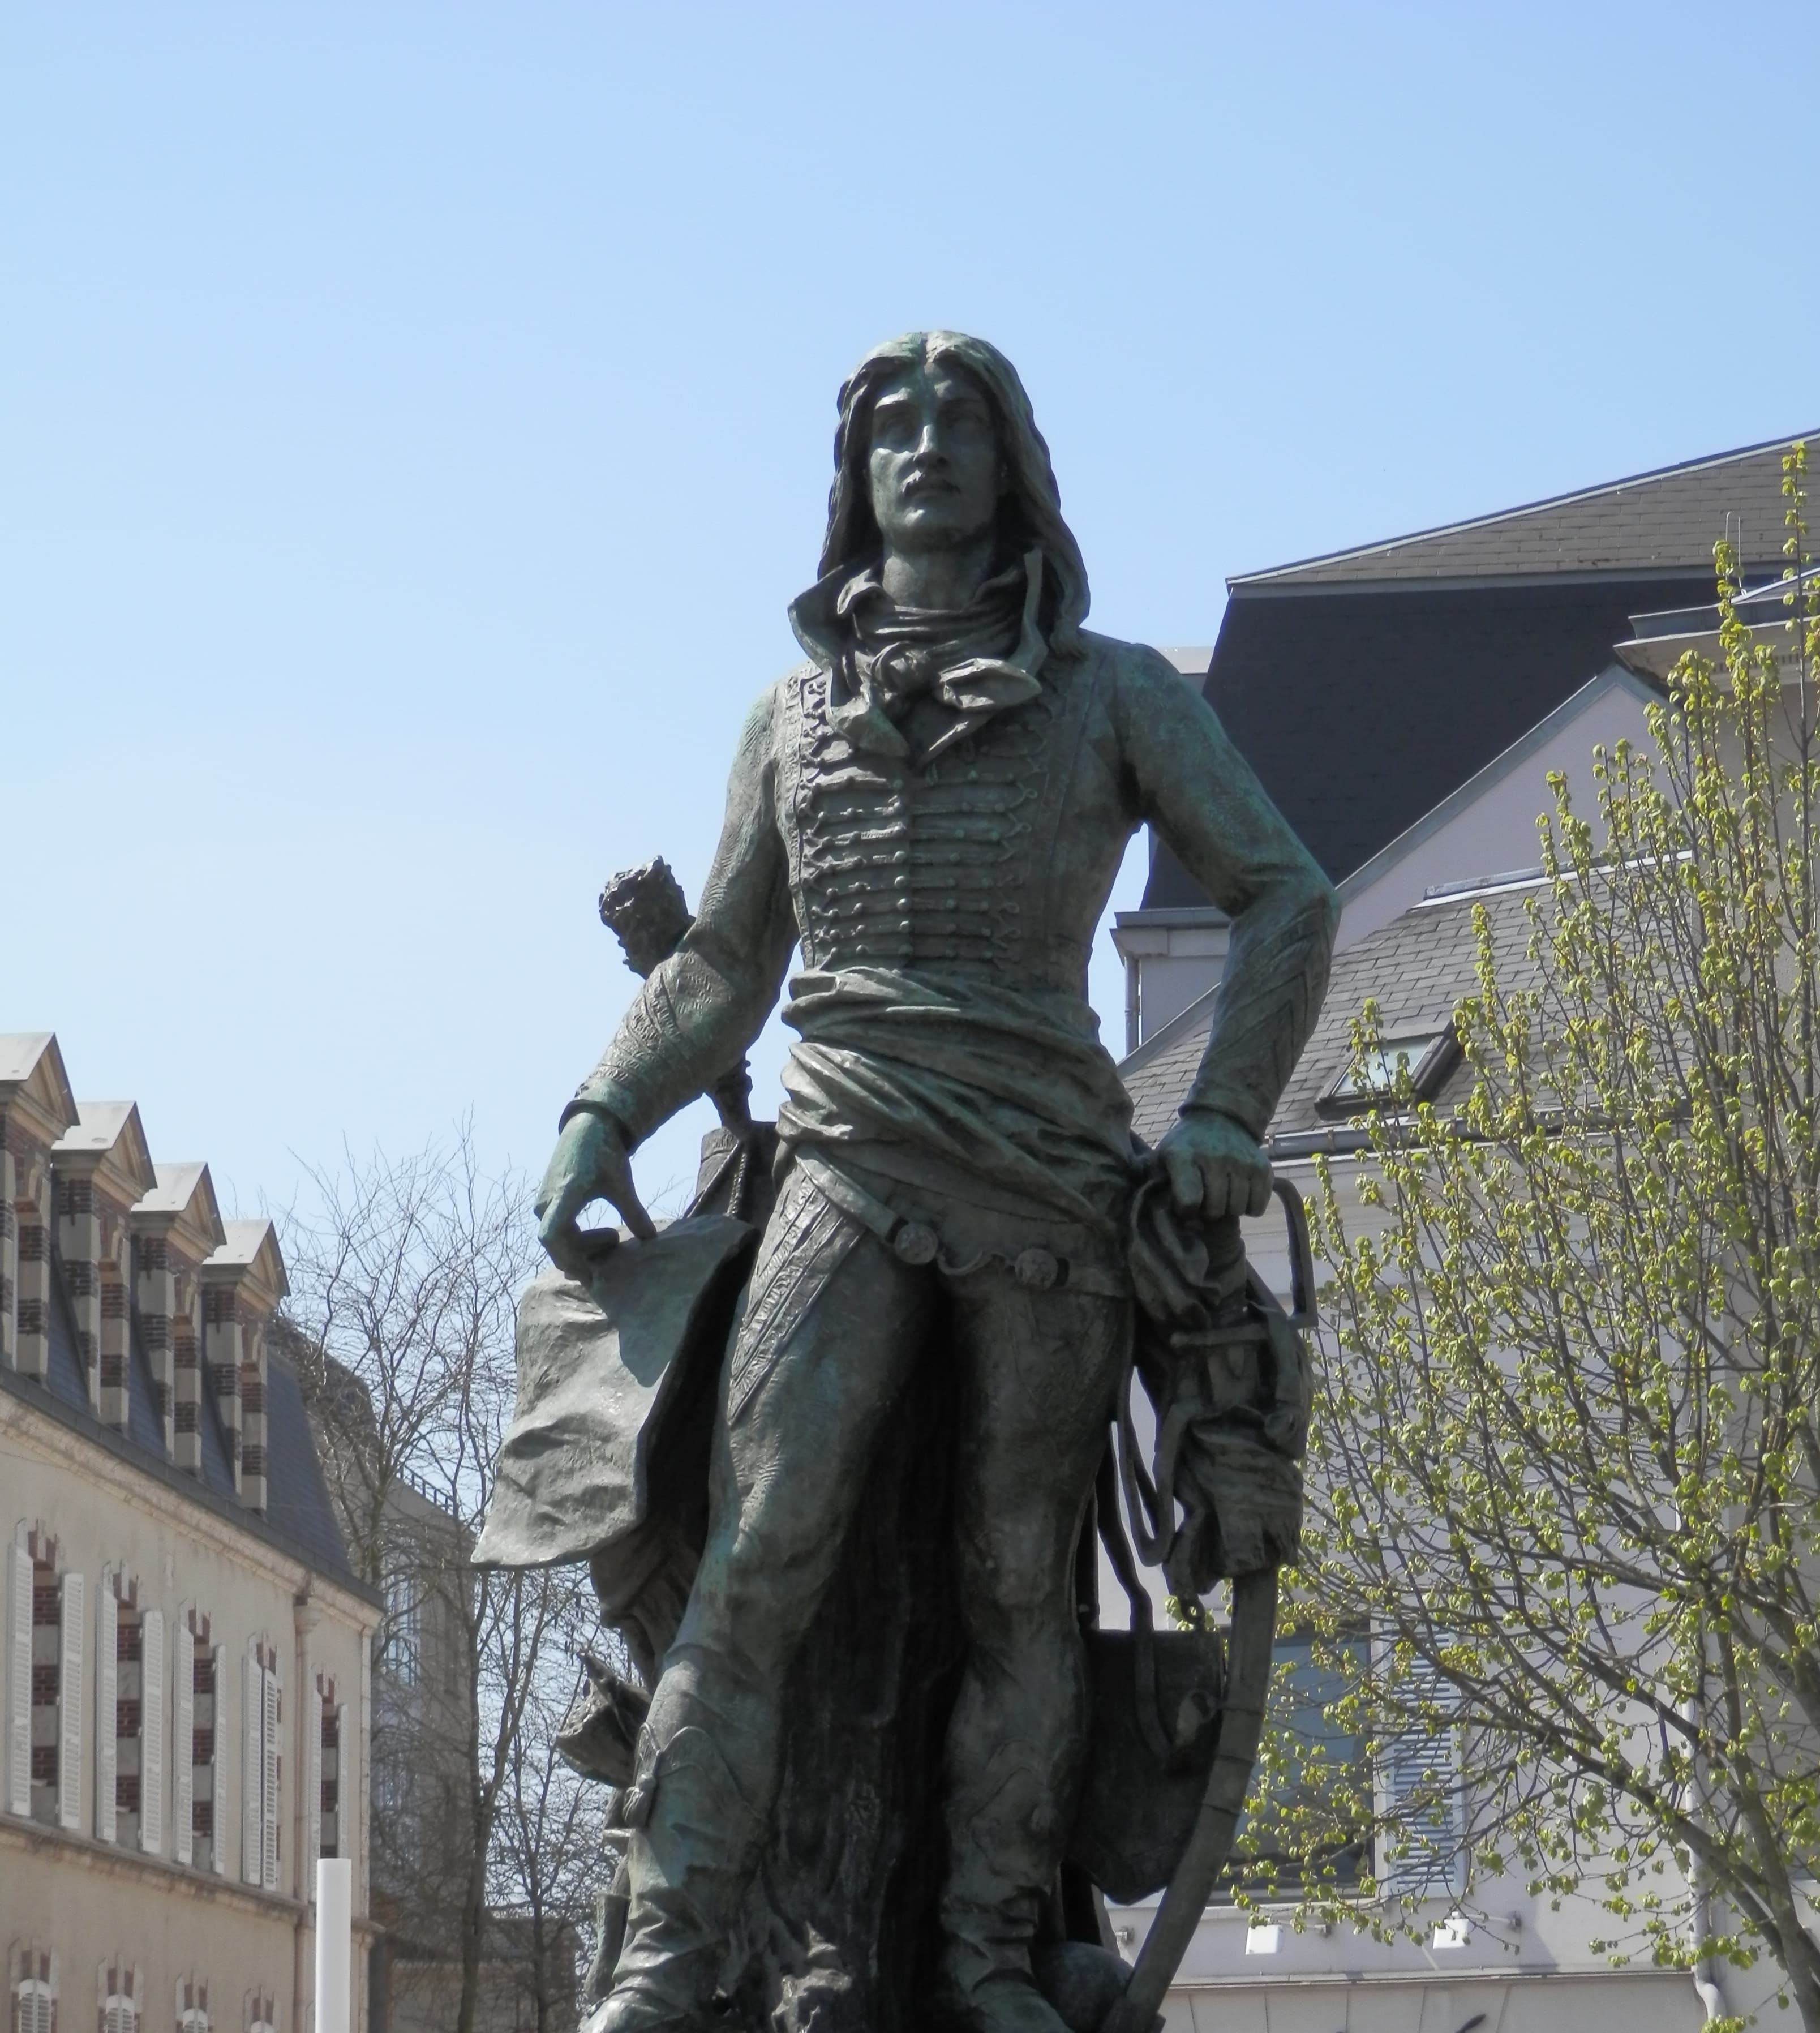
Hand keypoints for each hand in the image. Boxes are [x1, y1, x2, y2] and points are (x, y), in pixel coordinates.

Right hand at [535, 1111, 655, 1280]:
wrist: (585, 1130)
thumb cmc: (604, 1154)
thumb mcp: (621, 1184)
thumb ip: (634, 1212)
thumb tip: (650, 1238)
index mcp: (565, 1195)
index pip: (553, 1236)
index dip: (570, 1259)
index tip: (593, 1271)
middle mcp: (547, 1202)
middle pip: (557, 1246)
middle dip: (585, 1256)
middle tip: (615, 1251)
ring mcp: (544, 1203)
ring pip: (558, 1240)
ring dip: (583, 1248)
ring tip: (614, 1237)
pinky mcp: (546, 1203)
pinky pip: (557, 1230)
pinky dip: (578, 1239)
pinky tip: (603, 1235)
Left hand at [1155, 1110, 1271, 1221]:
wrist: (1220, 1118)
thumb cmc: (1187, 1147)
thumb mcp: (1164, 1158)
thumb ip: (1163, 1189)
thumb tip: (1188, 1224)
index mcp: (1183, 1155)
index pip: (1189, 1201)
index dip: (1186, 1211)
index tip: (1185, 1205)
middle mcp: (1215, 1156)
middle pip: (1215, 1209)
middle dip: (1208, 1211)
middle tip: (1206, 1200)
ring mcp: (1242, 1161)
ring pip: (1238, 1209)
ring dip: (1229, 1209)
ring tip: (1222, 1195)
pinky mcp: (1262, 1167)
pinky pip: (1258, 1206)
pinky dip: (1249, 1206)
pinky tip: (1239, 1193)